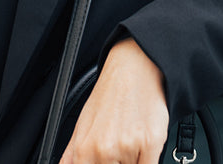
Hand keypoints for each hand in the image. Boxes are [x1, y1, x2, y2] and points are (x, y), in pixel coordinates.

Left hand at [58, 39, 169, 163]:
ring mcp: (127, 147)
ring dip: (133, 160)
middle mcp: (104, 150)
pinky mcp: (150, 143)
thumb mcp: (81, 126)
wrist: (133, 68)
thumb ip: (72, 157)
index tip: (106, 160)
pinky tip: (142, 142)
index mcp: (83, 150)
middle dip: (118, 163)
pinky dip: (147, 159)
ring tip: (130, 139)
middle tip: (119, 145)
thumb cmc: (109, 96)